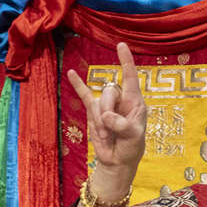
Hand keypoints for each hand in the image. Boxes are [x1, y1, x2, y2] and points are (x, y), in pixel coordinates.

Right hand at [66, 42, 146, 174]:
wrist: (116, 160)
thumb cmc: (131, 146)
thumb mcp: (133, 136)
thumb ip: (122, 124)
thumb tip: (106, 115)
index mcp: (135, 102)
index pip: (130, 77)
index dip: (126, 61)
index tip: (121, 45)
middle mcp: (121, 99)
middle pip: (110, 92)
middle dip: (108, 111)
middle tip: (112, 130)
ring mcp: (106, 104)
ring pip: (98, 101)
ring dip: (99, 120)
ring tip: (106, 134)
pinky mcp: (93, 111)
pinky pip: (84, 95)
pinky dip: (78, 85)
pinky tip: (70, 73)